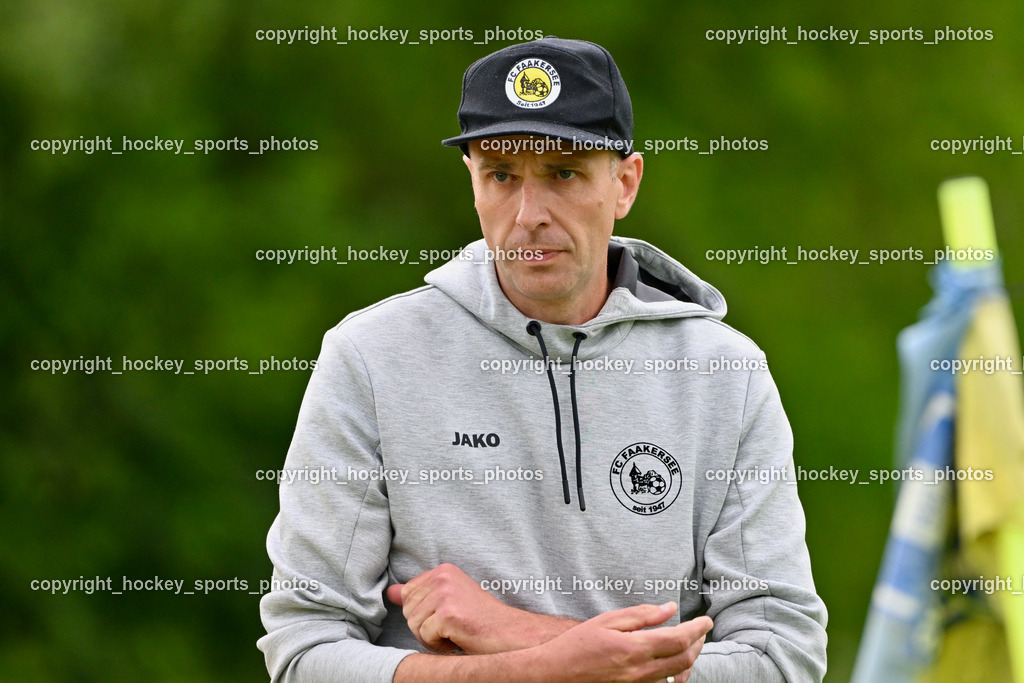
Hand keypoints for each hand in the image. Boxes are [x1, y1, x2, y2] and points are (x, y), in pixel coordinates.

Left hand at [387, 563, 573, 653]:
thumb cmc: (479, 620)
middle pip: (408, 610)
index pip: (408, 594)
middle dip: (425, 626)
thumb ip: (418, 595)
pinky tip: (459, 639)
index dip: (423, 613)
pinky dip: (440, 645)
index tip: (447, 616)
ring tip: (455, 632)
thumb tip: (390, 592)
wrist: (508, 633)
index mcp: (443, 570)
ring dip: (431, 637)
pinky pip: (425, 636)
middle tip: (452, 627)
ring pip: (413, 624)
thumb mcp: (446, 601)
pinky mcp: (448, 614)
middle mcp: (443, 577)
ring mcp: (445, 594)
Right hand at [533, 602, 712, 682]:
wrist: (556, 675)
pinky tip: (672, 663)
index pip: (679, 639)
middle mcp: (640, 672)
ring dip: (689, 659)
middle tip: (701, 630)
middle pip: (684, 660)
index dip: (698, 629)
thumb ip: (641, 615)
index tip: (706, 620)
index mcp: (634, 649)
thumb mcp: (607, 621)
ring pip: (677, 677)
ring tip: (690, 644)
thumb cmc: (577, 645)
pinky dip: (674, 674)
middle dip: (698, 644)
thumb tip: (669, 608)